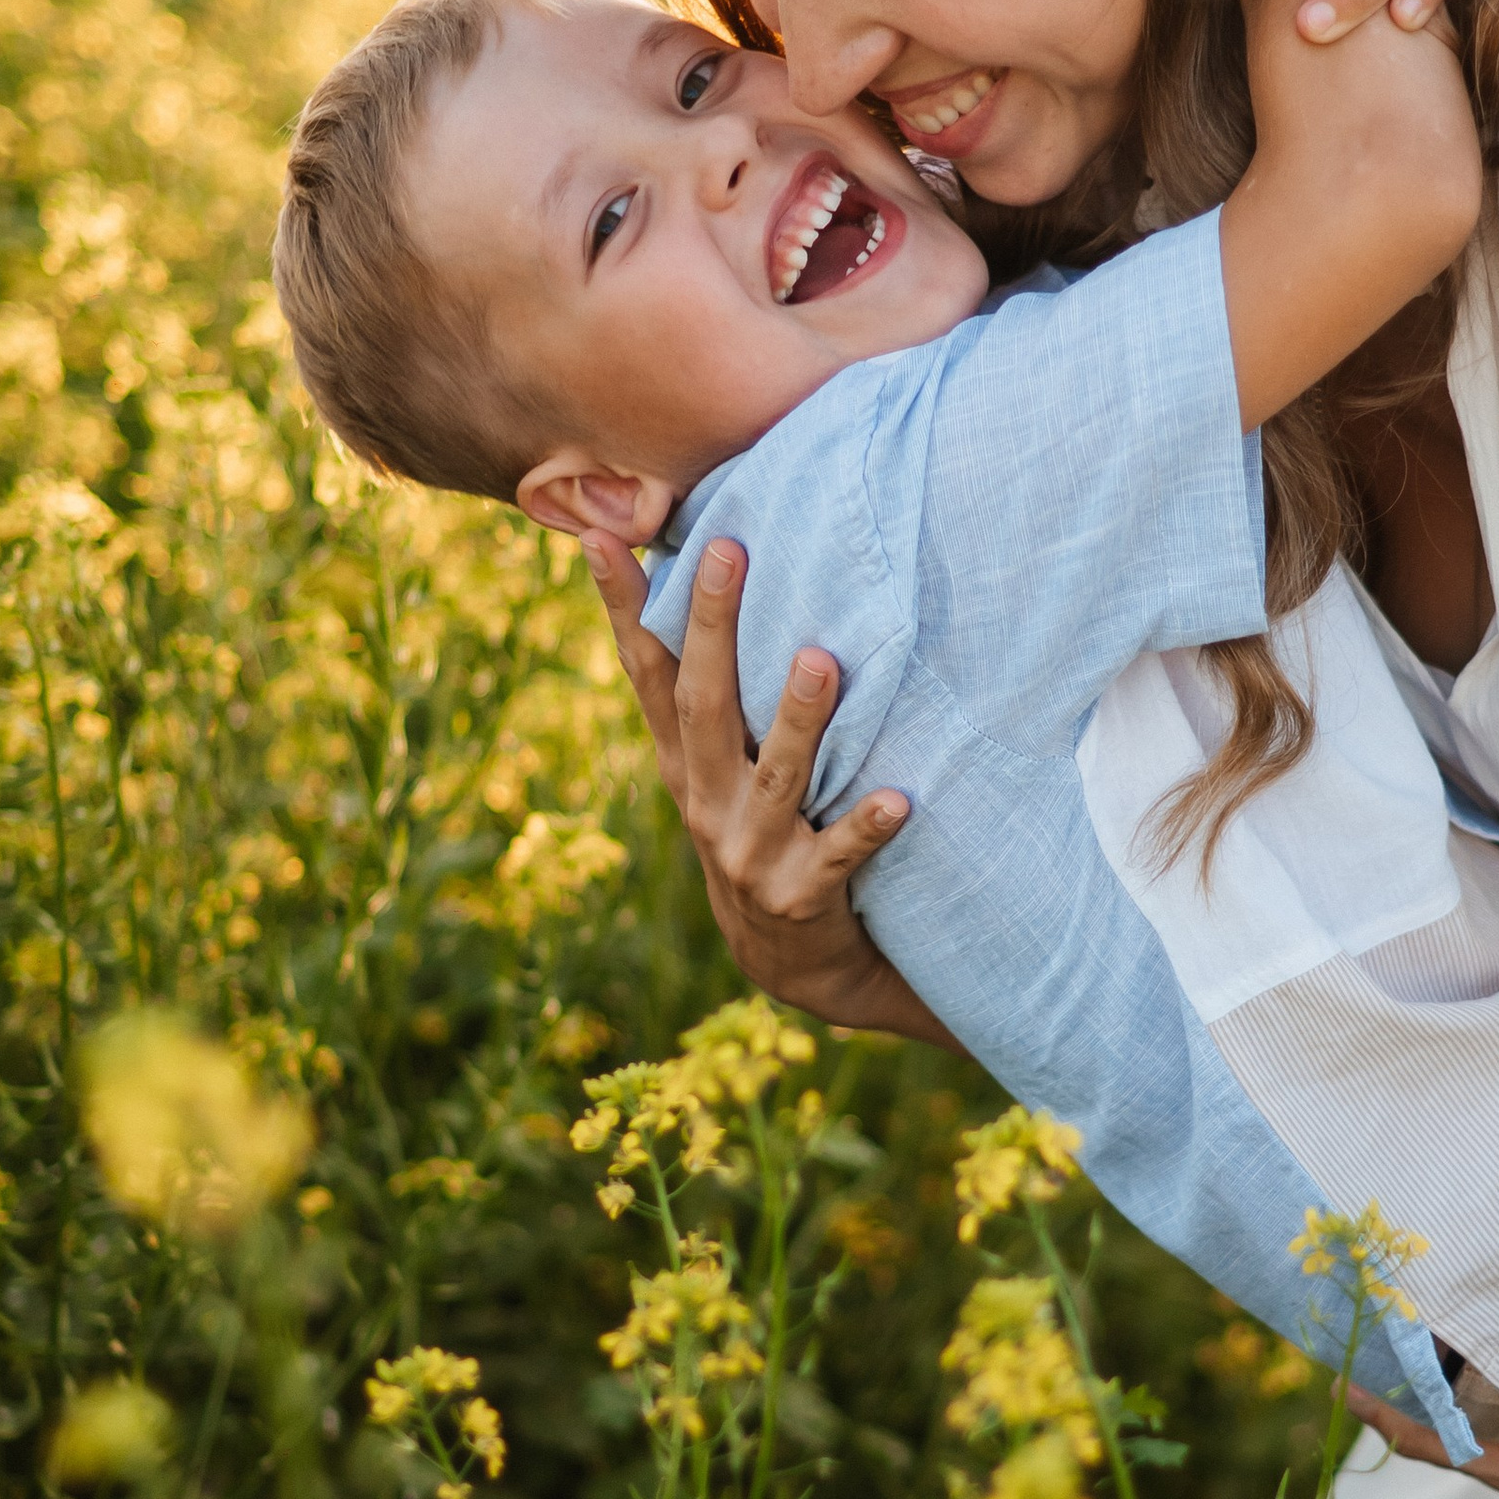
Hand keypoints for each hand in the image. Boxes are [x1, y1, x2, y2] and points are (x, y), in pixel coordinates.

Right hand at [580, 530, 963, 1049]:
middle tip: (727, 550)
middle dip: (711, 625)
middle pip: (703, 704)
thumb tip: (706, 583)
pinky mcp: (801, 896)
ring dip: (799, 719)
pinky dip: (866, 826)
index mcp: (684, 764)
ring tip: (820, 660)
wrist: (790, 962)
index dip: (621, 606)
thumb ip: (712, 700)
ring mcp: (750, 852)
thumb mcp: (720, 772)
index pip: (646, 671)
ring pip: (777, 775)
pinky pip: (839, 855)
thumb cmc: (762, 834)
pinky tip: (897, 800)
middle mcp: (706, 801)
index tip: (600, 535)